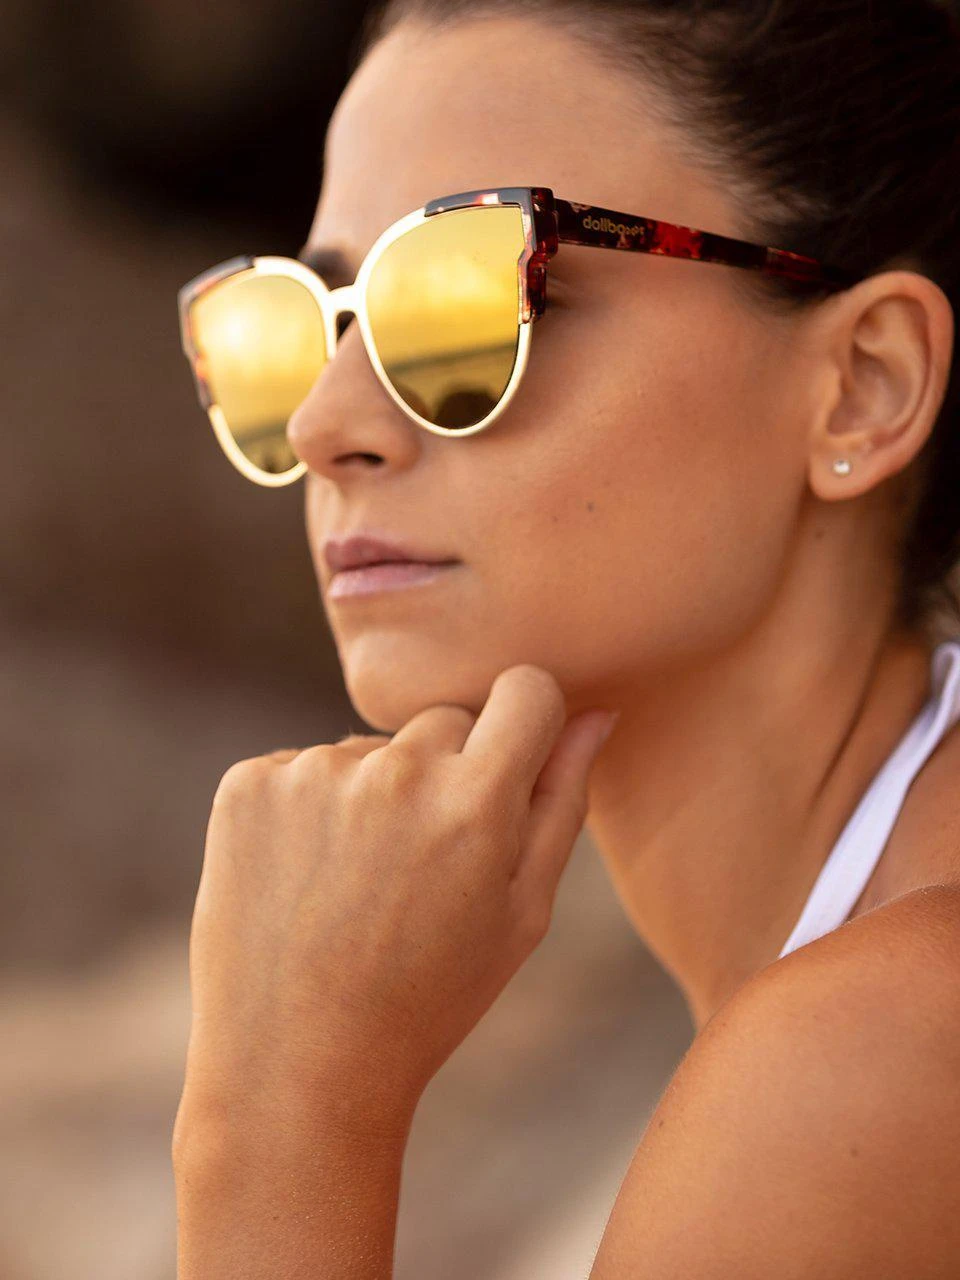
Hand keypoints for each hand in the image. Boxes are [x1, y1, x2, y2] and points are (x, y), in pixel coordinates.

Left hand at [177, 665, 618, 1135]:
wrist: (294, 1064)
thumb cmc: (430, 995)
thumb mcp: (522, 911)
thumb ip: (562, 800)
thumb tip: (595, 712)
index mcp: (477, 802)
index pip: (525, 688)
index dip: (528, 720)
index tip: (514, 758)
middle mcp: (395, 771)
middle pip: (446, 719)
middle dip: (451, 770)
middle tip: (426, 862)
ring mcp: (311, 772)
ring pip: (373, 748)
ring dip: (376, 792)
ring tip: (357, 885)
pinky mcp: (248, 783)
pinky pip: (303, 765)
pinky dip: (310, 807)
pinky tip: (307, 879)